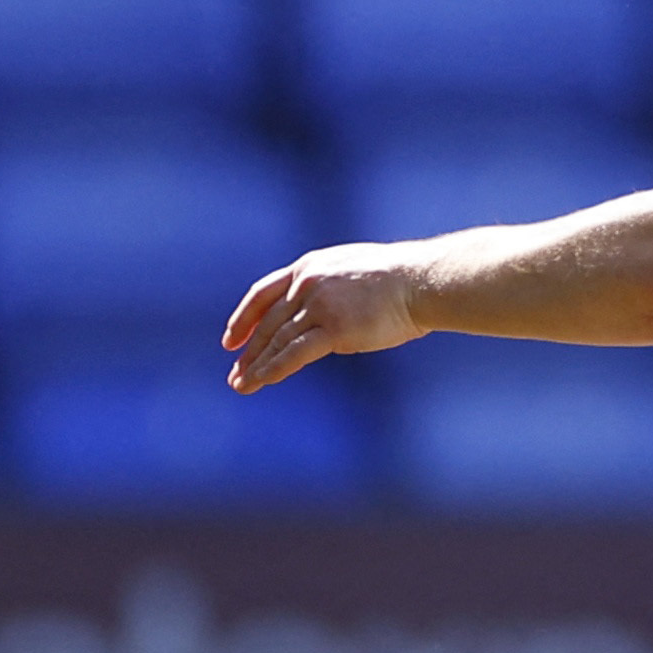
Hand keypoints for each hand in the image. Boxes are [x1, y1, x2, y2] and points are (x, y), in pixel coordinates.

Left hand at [222, 245, 425, 389]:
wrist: (421, 281)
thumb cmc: (399, 280)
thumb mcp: (352, 272)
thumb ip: (329, 287)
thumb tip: (320, 312)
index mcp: (310, 267)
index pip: (263, 293)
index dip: (244, 317)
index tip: (231, 338)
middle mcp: (307, 283)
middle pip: (267, 322)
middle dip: (248, 350)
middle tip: (235, 372)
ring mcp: (319, 305)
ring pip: (277, 341)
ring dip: (256, 366)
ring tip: (242, 385)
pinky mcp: (333, 328)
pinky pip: (294, 354)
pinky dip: (274, 370)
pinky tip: (261, 382)